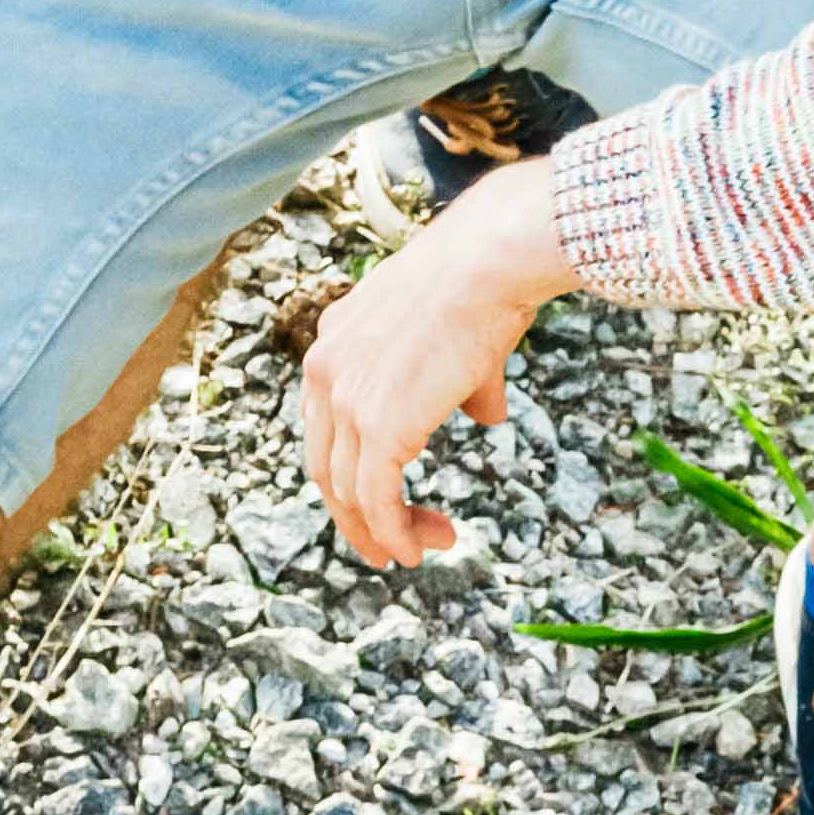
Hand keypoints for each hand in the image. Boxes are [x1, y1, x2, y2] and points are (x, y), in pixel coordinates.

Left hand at [301, 162, 565, 572]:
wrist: (487, 263)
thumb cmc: (485, 284)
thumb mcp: (456, 333)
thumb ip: (462, 383)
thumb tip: (487, 415)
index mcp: (334, 343)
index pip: (326, 424)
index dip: (350, 468)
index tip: (384, 497)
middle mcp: (325, 371)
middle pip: (326, 466)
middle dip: (357, 514)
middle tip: (387, 545)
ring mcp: (347, 401)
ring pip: (348, 492)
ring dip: (383, 531)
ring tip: (419, 551)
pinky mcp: (378, 427)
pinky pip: (377, 499)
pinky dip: (393, 533)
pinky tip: (416, 551)